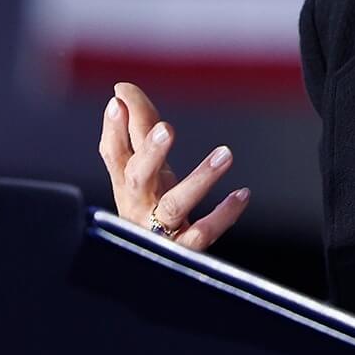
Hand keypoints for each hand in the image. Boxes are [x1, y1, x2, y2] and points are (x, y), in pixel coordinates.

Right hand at [97, 81, 249, 251]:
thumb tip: (123, 90)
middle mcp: (138, 206)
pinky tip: (242, 194)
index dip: (112, 129)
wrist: (148, 264)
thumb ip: (138, 130)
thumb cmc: (149, 206)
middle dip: (150, 152)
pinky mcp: (183, 249)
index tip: (118, 101)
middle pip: (138, 177)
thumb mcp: (145, 168)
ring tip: (226, 154)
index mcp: (126, 184)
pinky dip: (223, 215)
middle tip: (166, 128)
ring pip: (174, 205)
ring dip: (199, 178)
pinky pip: (202, 233)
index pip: (113, 154)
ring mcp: (158, 230)